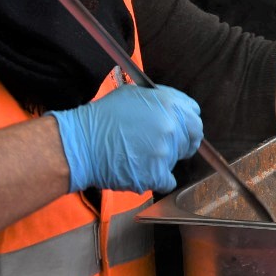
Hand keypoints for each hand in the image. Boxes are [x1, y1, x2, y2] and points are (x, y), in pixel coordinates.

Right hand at [47, 84, 202, 193]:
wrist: (80, 144)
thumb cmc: (102, 118)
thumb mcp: (134, 94)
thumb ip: (160, 100)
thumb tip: (174, 107)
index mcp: (168, 104)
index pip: (194, 114)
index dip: (187, 122)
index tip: (181, 128)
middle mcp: (171, 126)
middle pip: (192, 138)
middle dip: (182, 142)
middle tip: (162, 145)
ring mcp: (165, 151)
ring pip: (177, 159)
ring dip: (164, 159)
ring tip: (140, 155)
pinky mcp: (155, 174)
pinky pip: (168, 180)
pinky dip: (157, 179)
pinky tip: (142, 171)